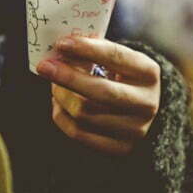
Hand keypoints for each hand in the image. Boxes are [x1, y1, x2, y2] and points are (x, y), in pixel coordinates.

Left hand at [36, 36, 160, 155]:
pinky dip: (61, 116)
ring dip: (62, 96)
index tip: (62, 44)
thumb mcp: (118, 60)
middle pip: (100, 91)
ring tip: (54, 84)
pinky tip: (59, 103)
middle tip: (44, 66)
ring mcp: (134, 129)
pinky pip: (78, 133)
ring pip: (84, 114)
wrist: (142, 111)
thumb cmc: (123, 78)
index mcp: (148, 73)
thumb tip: (62, 48)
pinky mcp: (119, 148)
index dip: (87, 49)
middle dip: (68, 77)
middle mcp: (146, 103)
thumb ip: (94, 51)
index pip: (116, 57)